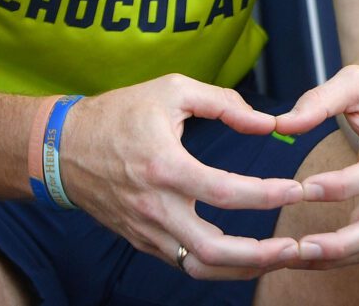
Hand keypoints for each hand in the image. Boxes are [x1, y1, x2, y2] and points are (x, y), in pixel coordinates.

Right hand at [55, 74, 305, 279]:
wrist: (59, 148)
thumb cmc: (119, 113)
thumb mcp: (172, 90)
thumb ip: (224, 103)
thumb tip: (267, 122)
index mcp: (164, 168)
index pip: (224, 192)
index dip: (267, 195)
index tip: (299, 190)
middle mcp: (154, 207)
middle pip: (211, 250)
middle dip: (259, 254)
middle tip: (296, 248)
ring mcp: (145, 229)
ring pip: (197, 267)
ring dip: (241, 268)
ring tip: (279, 257)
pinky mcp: (140, 240)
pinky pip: (182, 262)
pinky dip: (218, 265)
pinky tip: (248, 255)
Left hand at [274, 65, 358, 267]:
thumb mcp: (357, 82)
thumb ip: (320, 101)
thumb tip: (280, 124)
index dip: (340, 186)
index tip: (302, 188)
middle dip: (341, 243)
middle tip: (300, 246)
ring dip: (334, 258)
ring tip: (292, 256)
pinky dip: (335, 258)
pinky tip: (301, 256)